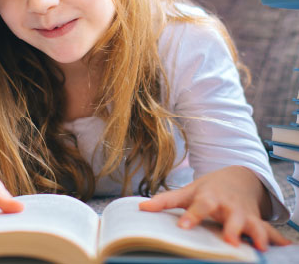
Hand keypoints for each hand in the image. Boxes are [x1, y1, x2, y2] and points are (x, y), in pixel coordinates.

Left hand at [138, 165, 290, 250]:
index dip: (192, 216)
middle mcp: (228, 206)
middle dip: (232, 227)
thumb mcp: (187, 191)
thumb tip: (140, 208)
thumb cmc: (208, 188)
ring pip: (254, 224)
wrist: (238, 177)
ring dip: (258, 234)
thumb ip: (165, 200)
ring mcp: (245, 214)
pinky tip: (286, 247)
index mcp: (209, 197)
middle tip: (229, 240)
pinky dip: (278, 238)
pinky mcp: (257, 222)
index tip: (184, 227)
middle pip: (231, 216)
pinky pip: (270, 230)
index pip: (199, 206)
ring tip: (260, 247)